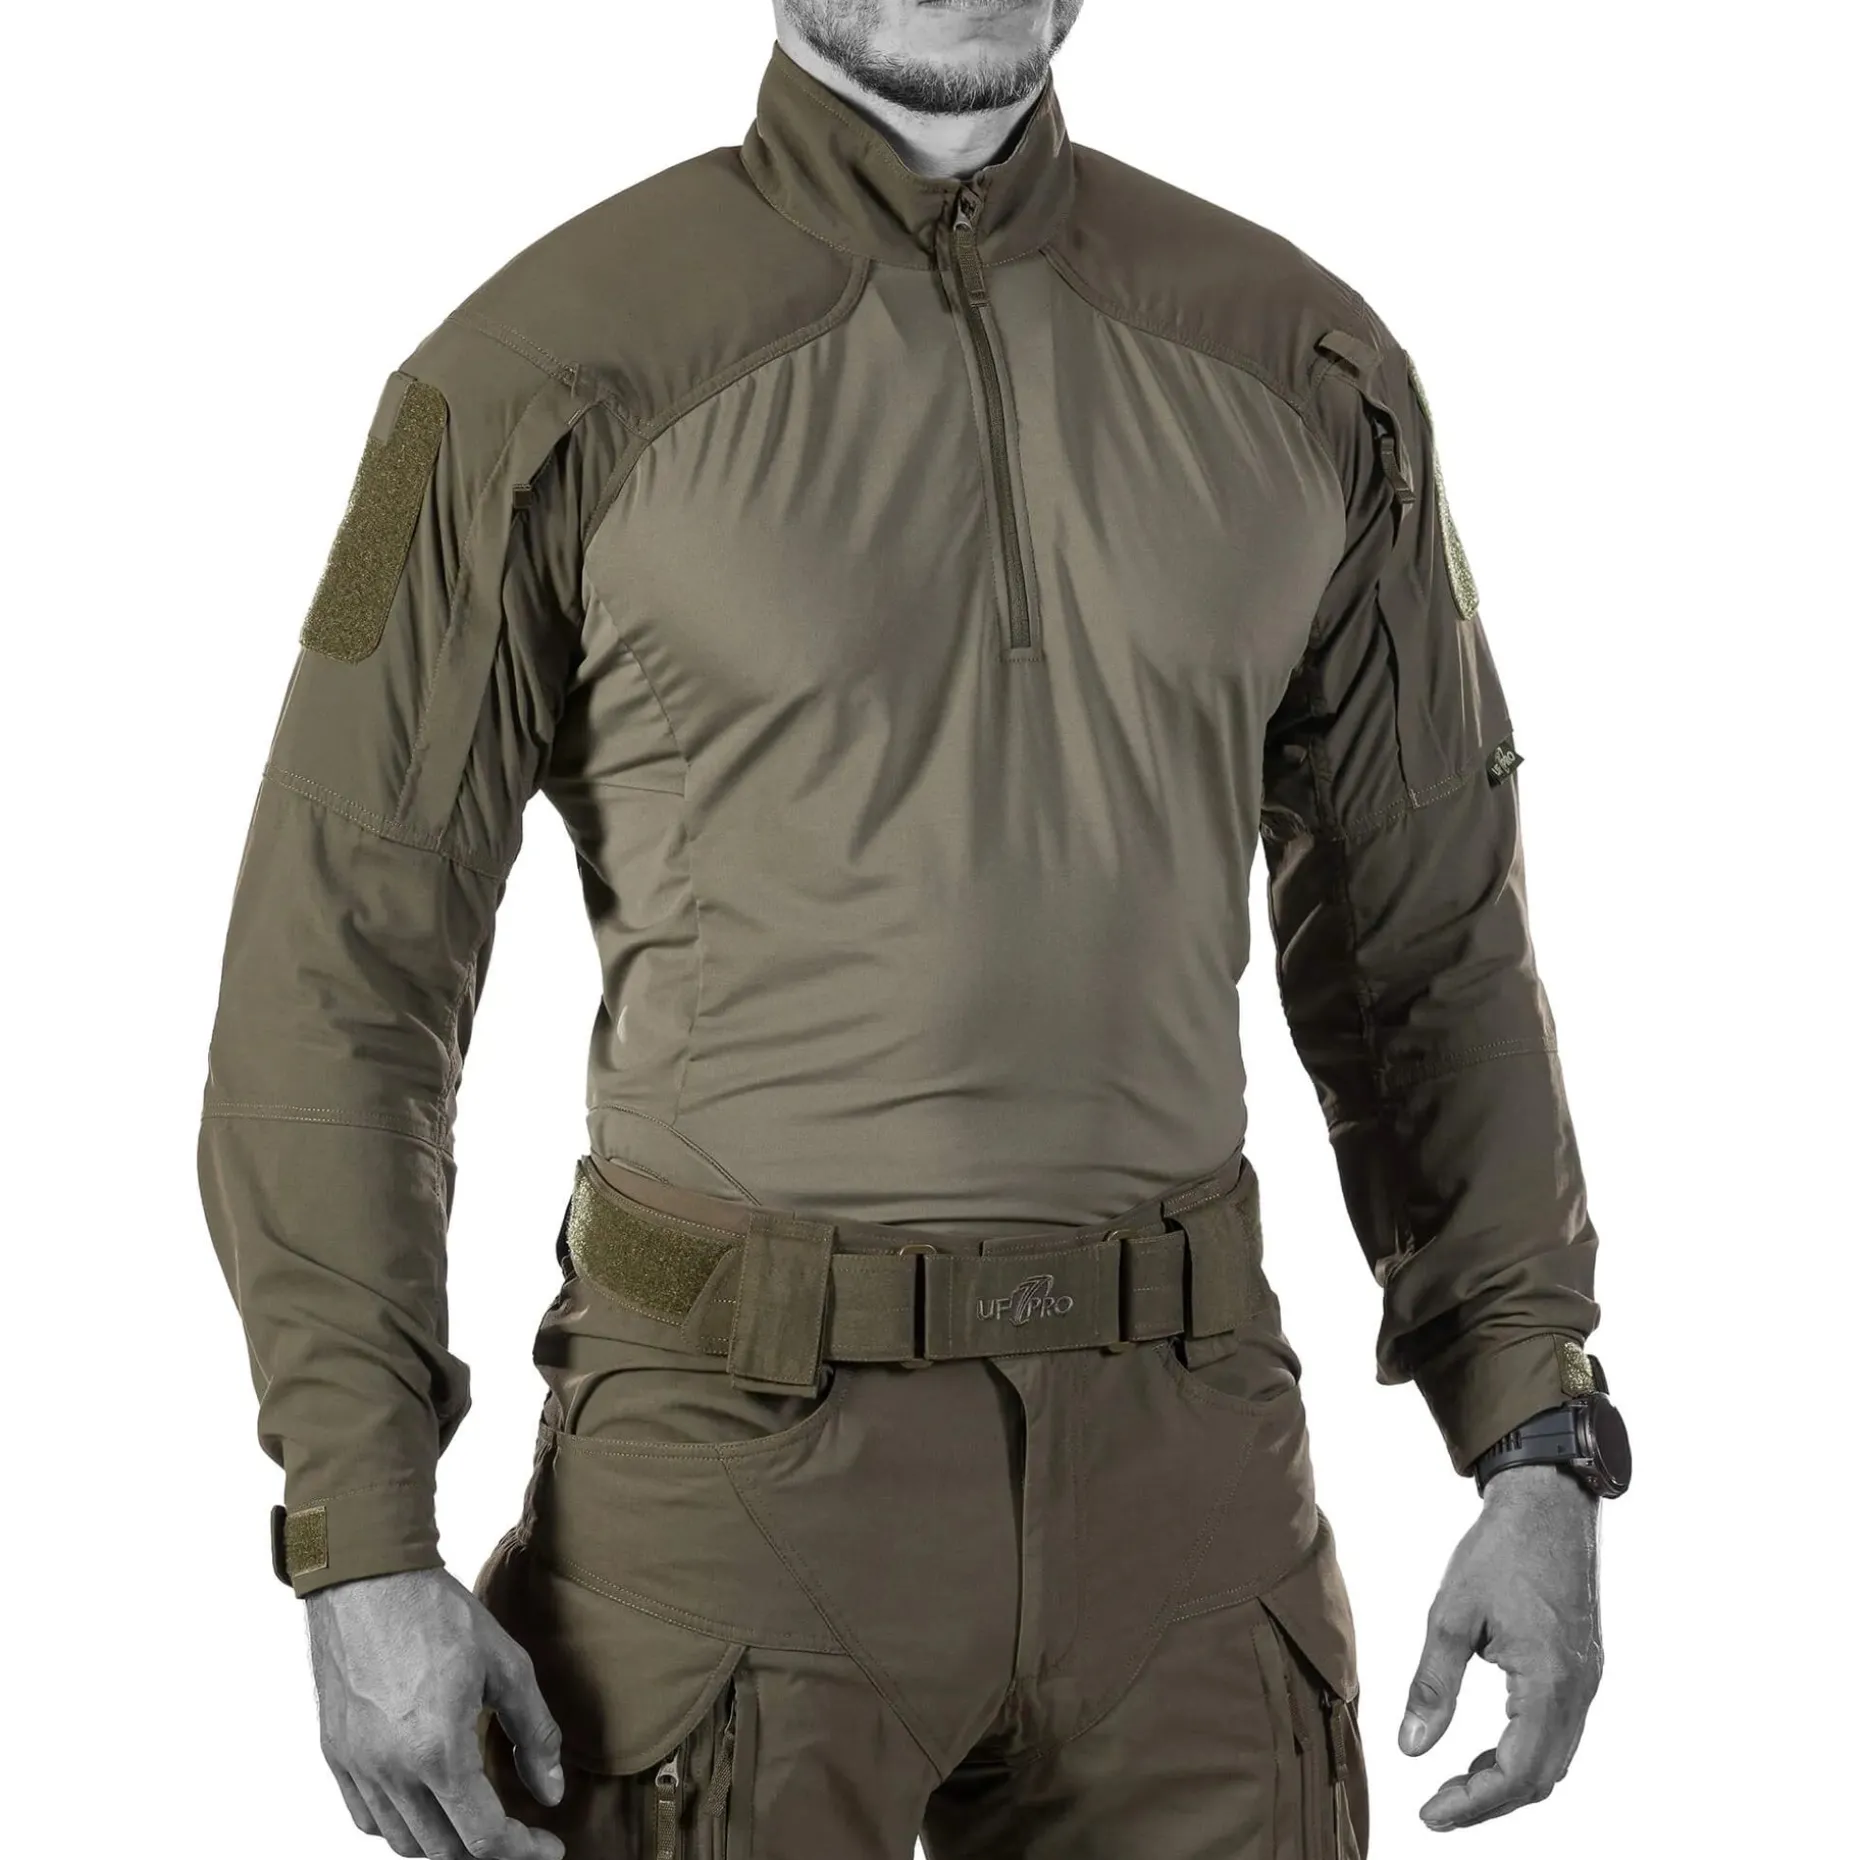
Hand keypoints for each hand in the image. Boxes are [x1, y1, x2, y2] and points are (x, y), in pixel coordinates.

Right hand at [306, 1566, 566, 1858]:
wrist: (368, 1579)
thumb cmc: (438, 1613)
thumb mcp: (506, 1665)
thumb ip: (533, 1734)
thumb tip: (551, 1790)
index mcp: (437, 1751)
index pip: (483, 1838)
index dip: (522, 1852)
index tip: (549, 1847)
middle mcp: (391, 1772)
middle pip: (444, 1851)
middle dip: (488, 1851)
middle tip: (520, 1835)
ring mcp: (358, 1768)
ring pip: (403, 1843)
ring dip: (445, 1843)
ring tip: (477, 1819)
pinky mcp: (336, 1756)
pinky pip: (368, 1819)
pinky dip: (402, 1826)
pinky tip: (427, 1802)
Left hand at [1399, 1463, 1602, 1829]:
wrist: (1549, 1504)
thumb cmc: (1500, 1550)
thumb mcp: (1451, 1615)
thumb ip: (1433, 1686)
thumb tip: (1412, 1749)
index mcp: (1549, 1683)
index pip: (1516, 1773)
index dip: (1473, 1804)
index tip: (1430, 1815)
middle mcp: (1579, 1692)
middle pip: (1540, 1778)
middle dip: (1488, 1802)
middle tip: (1437, 1809)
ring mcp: (1587, 1682)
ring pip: (1553, 1760)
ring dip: (1507, 1781)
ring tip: (1454, 1785)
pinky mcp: (1583, 1670)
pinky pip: (1559, 1733)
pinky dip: (1524, 1753)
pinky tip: (1487, 1749)